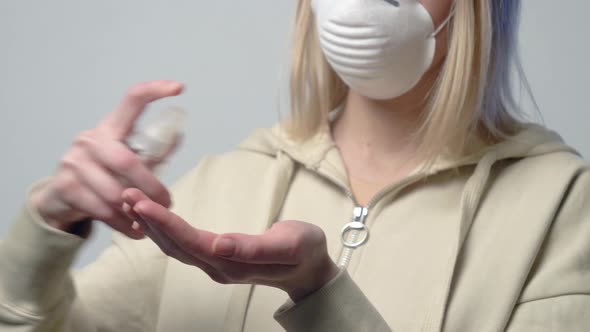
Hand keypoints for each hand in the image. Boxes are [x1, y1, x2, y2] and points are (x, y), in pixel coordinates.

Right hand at [31, 80, 183, 237]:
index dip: (155, 91)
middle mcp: (89, 139)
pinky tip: (135, 230)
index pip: (132, 100)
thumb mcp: (126, 158)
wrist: (59, 198)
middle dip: (152, 187)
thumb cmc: (103, 175)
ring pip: (116, 192)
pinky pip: (103, 210)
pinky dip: (123, 224)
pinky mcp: (65, 187)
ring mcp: (74, 163)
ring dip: (138, 210)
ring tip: (151, 220)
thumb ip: (151, 151)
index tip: (179, 88)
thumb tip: (179, 135)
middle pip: (128, 162)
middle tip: (168, 202)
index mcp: (110, 127)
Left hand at [122, 188, 339, 301]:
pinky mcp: (216, 259)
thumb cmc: (303, 252)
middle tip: (127, 195)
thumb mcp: (289, 245)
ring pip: (175, 247)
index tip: (142, 204)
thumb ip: (255, 248)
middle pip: (176, 246)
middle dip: (150, 221)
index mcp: (233, 264)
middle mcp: (218, 268)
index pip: (191, 243)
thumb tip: (220, 245)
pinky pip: (183, 246)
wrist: (310, 270)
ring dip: (152, 225)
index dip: (165, 224)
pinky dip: (163, 231)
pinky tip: (151, 219)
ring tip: (131, 202)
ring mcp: (215, 265)